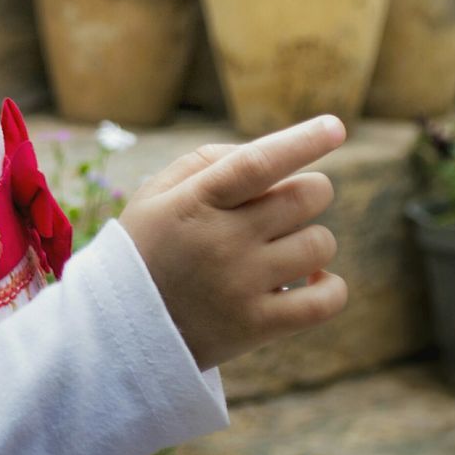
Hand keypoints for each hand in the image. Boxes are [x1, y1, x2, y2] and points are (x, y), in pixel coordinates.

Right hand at [117, 115, 348, 371]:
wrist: (119, 327)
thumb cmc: (146, 247)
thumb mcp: (155, 193)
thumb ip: (207, 162)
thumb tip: (270, 152)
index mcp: (196, 201)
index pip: (257, 162)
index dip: (302, 141)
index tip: (335, 127)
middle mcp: (222, 240)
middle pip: (304, 198)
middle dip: (310, 190)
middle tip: (287, 202)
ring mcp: (242, 285)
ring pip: (320, 244)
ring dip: (313, 237)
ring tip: (285, 244)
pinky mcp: (258, 326)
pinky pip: (326, 301)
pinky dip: (331, 285)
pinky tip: (311, 278)